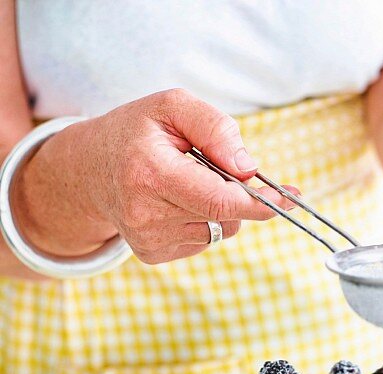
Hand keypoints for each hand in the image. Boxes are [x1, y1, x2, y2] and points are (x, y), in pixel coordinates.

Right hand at [17, 88, 295, 263]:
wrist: (90, 169)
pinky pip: (204, 241)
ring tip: (186, 182)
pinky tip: (176, 203)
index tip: (289, 197)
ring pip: (220, 230)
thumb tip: (249, 170)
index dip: (259, 201)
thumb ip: (215, 128)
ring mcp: (148, 239)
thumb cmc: (137, 132)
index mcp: (149, 172)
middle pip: (226, 215)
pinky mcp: (153, 255)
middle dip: (238, 194)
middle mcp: (146, 213)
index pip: (220, 199)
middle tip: (223, 169)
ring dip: (219, 207)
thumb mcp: (173, 107)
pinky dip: (202, 220)